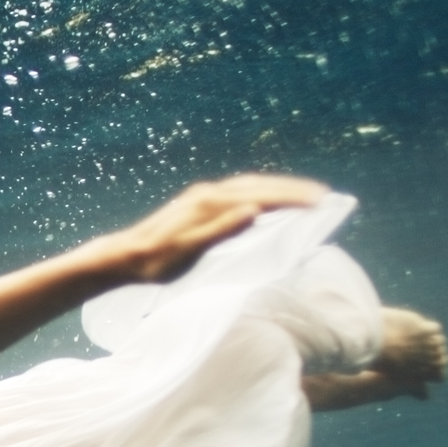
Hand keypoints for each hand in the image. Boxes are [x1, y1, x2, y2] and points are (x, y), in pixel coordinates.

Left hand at [93, 174, 328, 283]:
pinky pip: (238, 190)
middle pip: (259, 184)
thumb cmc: (156, 262)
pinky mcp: (198, 202)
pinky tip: (267, 201)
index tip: (319, 202)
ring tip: (304, 196)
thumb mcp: (188, 252)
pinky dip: (260, 191)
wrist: (124, 256)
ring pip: (249, 185)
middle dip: (292, 189)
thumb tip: (253, 211)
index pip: (260, 195)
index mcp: (210, 203)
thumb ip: (221, 230)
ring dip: (277, 188)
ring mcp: (202, 195)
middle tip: (323, 196)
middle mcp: (208, 193)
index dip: (291, 198)